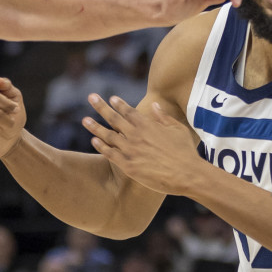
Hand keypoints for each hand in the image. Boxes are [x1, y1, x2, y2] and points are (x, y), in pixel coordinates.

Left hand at [83, 95, 201, 194]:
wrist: (187, 174)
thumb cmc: (185, 151)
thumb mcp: (177, 129)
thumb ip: (164, 117)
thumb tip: (154, 105)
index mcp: (147, 125)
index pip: (129, 111)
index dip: (119, 104)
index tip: (111, 98)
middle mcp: (136, 135)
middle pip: (114, 118)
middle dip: (101, 107)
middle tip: (90, 97)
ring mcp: (130, 150)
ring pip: (108, 136)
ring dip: (95, 127)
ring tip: (85, 120)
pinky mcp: (128, 166)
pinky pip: (110, 154)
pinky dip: (101, 146)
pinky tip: (94, 140)